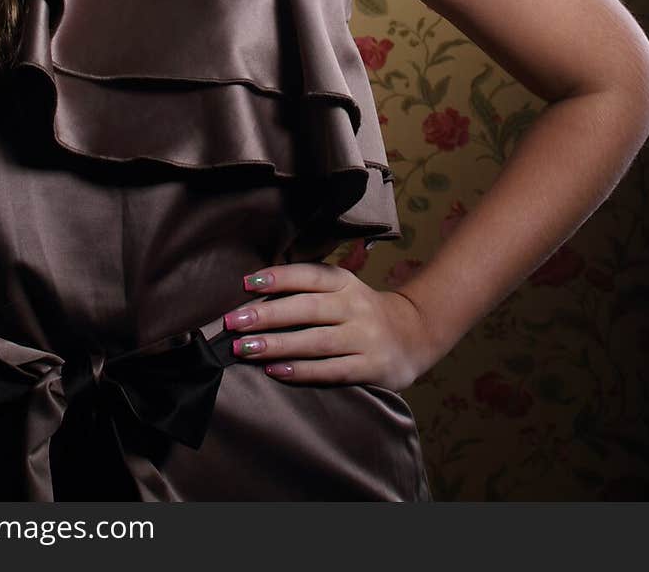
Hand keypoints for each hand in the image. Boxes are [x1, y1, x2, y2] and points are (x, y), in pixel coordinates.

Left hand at [221, 262, 438, 390]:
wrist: (414, 335)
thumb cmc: (361, 312)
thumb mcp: (343, 289)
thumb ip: (308, 289)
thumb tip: (255, 291)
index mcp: (345, 282)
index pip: (309, 275)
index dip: (279, 277)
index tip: (246, 283)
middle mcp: (355, 306)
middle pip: (307, 308)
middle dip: (267, 315)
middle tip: (234, 322)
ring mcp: (364, 337)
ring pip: (316, 341)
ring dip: (278, 345)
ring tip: (245, 349)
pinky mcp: (371, 366)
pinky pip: (332, 370)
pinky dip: (302, 371)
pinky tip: (276, 371)